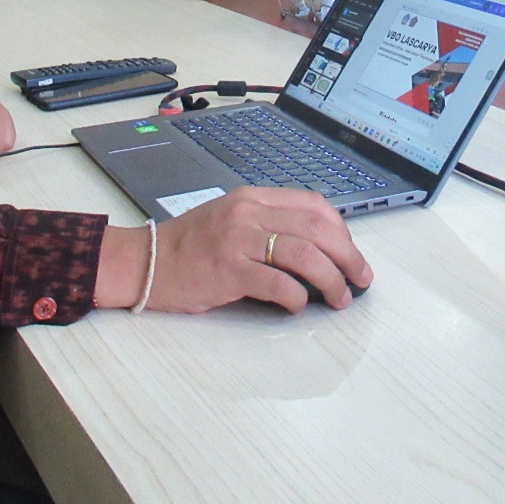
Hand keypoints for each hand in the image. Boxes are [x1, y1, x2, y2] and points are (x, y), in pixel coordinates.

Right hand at [96, 187, 371, 313]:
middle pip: (316, 228)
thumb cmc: (189, 247)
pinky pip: (277, 282)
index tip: (352, 255)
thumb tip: (317, 250)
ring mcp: (237, 240)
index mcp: (252, 198)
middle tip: (360, 279)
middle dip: (347, 256)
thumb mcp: (231, 220)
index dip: (342, 231)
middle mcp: (247, 213)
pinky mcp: (227, 270)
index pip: (313, 205)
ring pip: (304, 254)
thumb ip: (268, 225)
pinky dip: (297, 296)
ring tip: (339, 298)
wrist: (144, 262)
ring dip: (331, 279)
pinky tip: (300, 305)